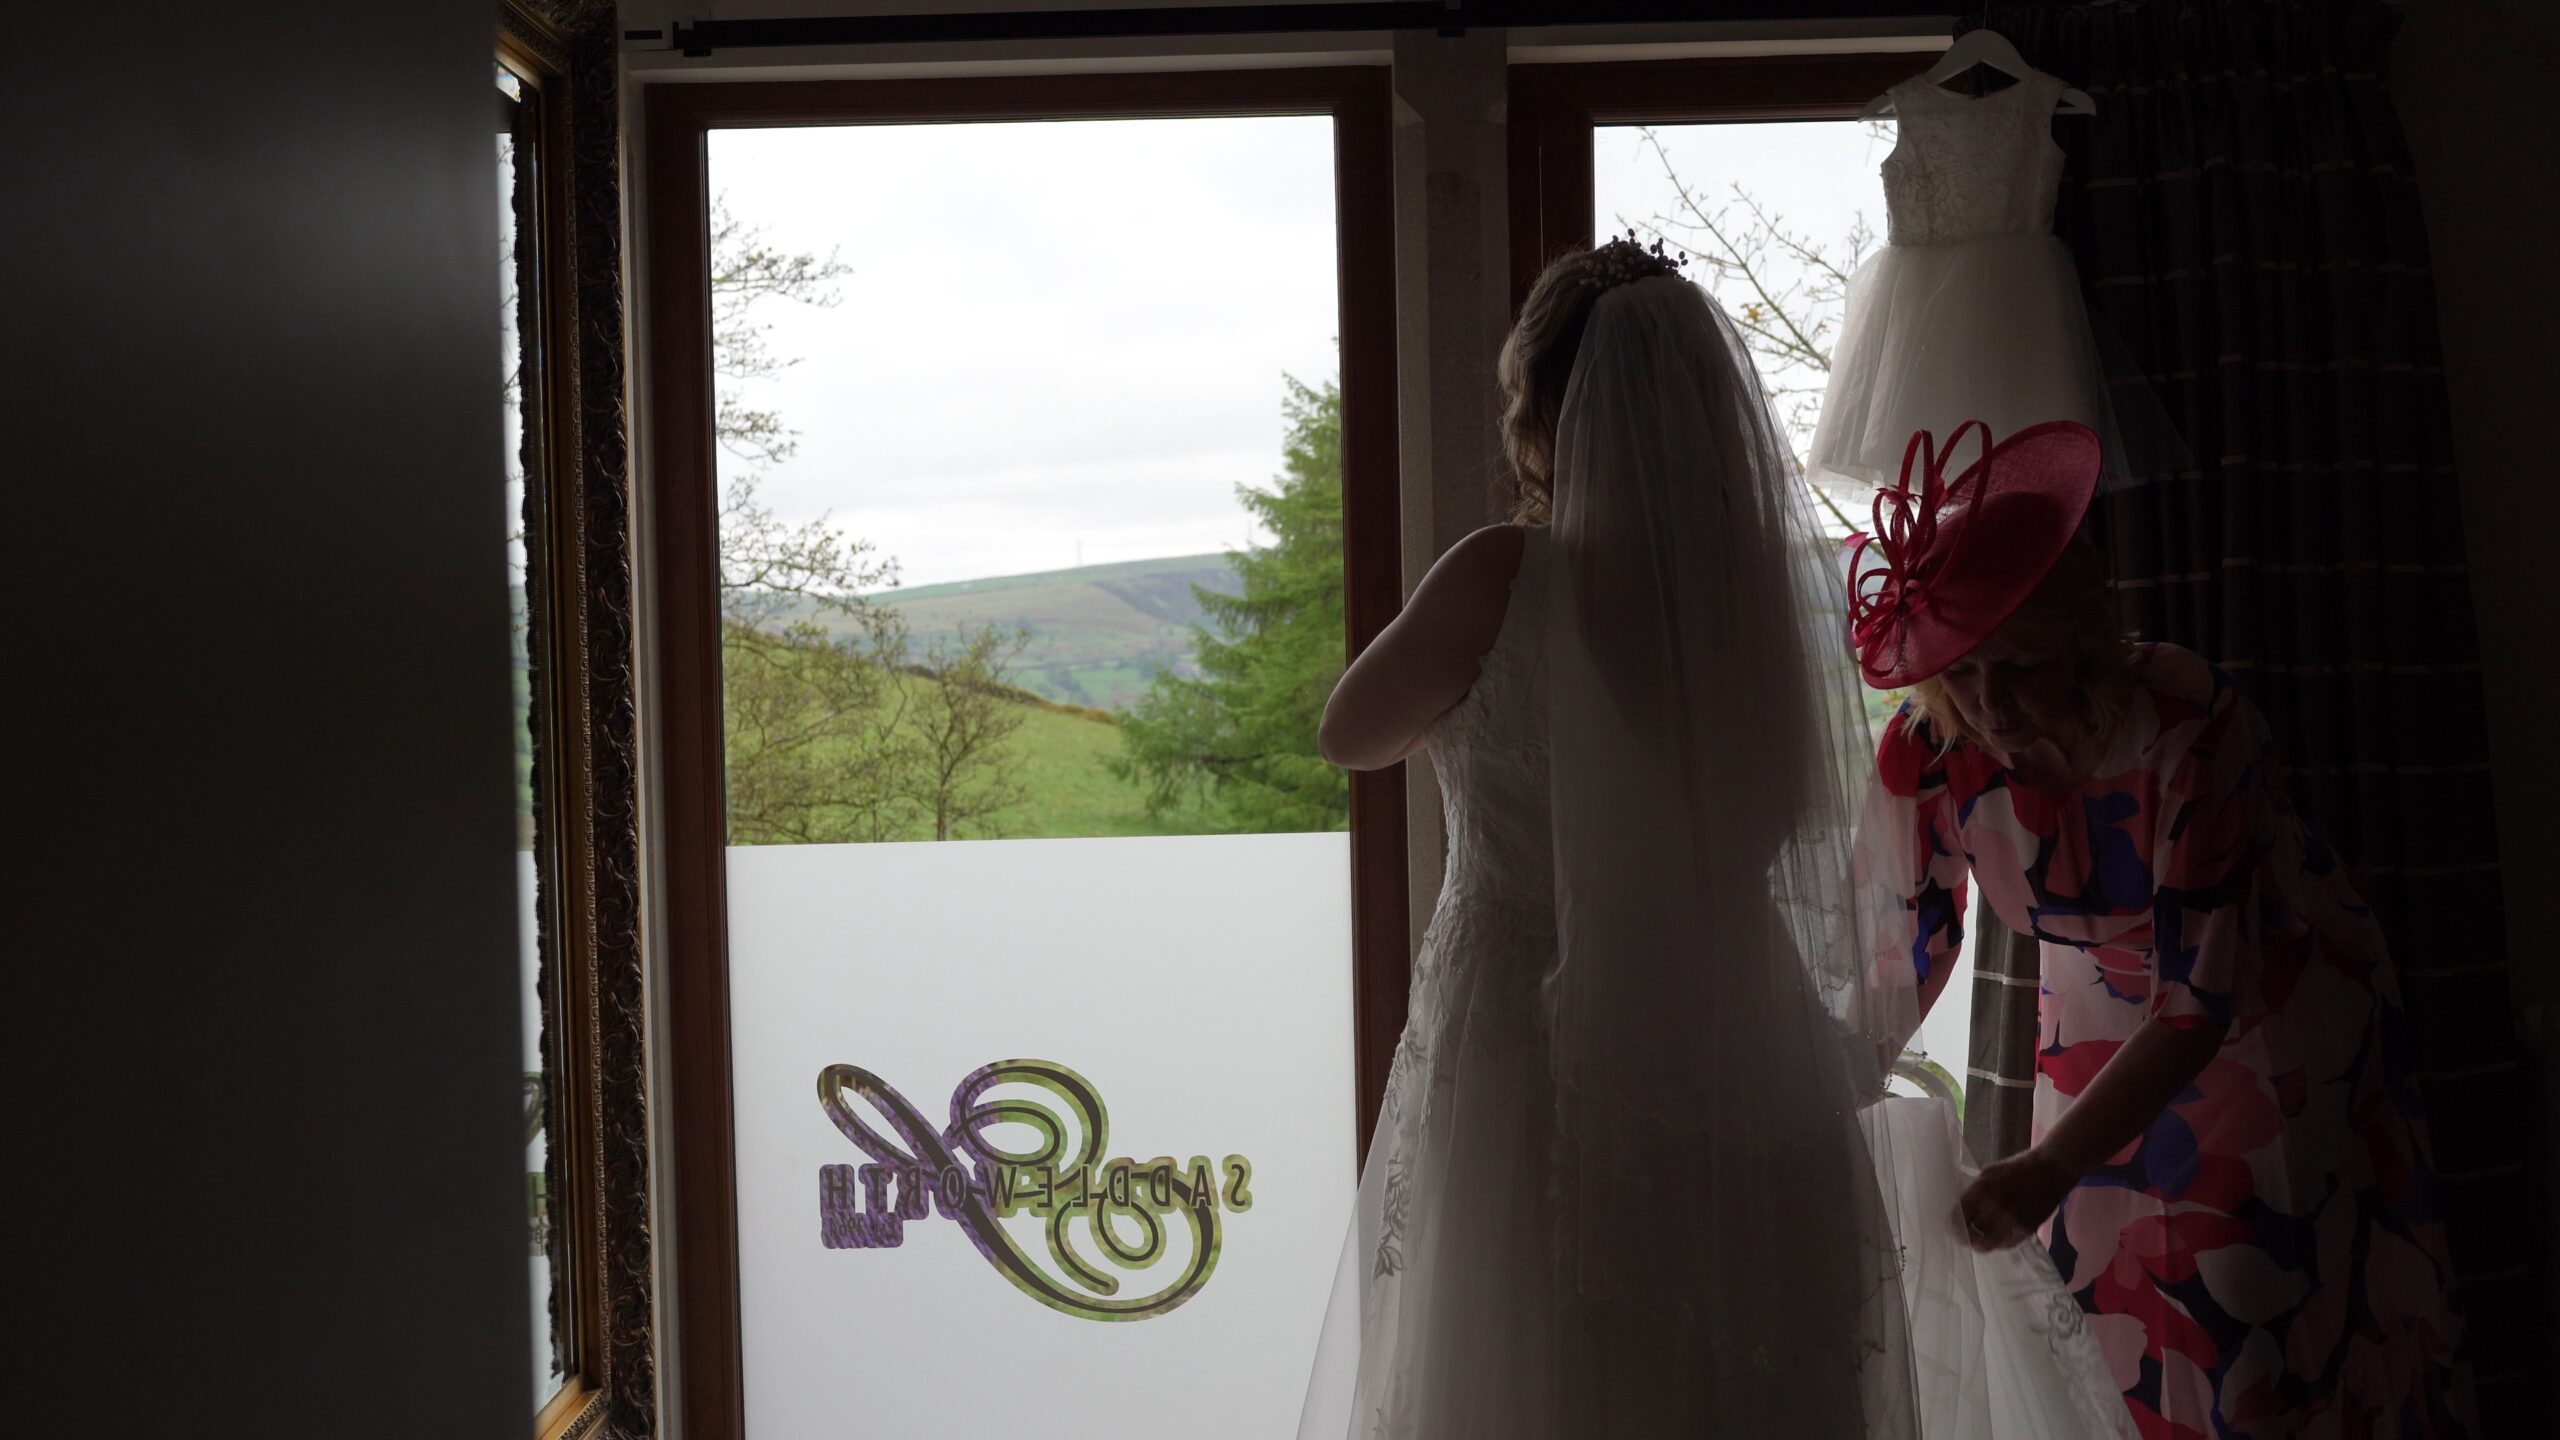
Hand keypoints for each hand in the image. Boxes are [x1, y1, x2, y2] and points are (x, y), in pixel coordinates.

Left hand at [1957, 1147, 2076, 1251]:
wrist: (2052, 1169)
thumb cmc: (2018, 1167)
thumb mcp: (1990, 1172)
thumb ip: (1976, 1190)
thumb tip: (1962, 1207)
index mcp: (1982, 1188)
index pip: (1958, 1213)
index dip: (1951, 1223)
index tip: (1950, 1226)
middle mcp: (1995, 1205)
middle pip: (1969, 1231)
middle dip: (1963, 1236)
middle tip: (1961, 1238)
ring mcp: (2012, 1219)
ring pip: (1986, 1243)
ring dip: (1979, 1244)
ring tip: (1976, 1243)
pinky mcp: (2027, 1228)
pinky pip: (2006, 1244)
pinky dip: (1999, 1244)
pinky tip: (1996, 1240)